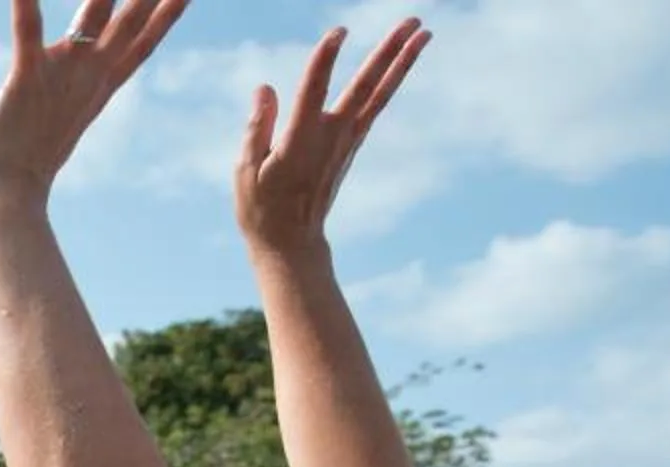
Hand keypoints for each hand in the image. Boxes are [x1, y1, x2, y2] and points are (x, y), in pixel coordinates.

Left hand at [0, 0, 192, 199]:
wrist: (9, 192)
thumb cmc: (30, 155)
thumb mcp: (66, 109)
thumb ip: (77, 85)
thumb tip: (83, 76)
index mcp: (100, 83)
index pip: (145, 41)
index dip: (168, 14)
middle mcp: (89, 74)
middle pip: (132, 21)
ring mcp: (62, 73)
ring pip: (93, 17)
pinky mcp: (27, 76)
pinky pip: (28, 31)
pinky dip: (26, 6)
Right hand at [234, 19, 426, 257]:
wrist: (291, 242)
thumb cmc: (261, 207)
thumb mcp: (246, 170)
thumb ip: (257, 127)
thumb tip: (265, 89)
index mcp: (300, 140)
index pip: (314, 91)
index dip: (326, 59)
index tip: (338, 32)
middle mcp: (330, 136)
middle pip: (364, 86)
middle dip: (389, 51)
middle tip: (413, 19)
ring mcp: (346, 140)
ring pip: (379, 93)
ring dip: (402, 61)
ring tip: (423, 31)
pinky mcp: (351, 145)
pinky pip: (375, 106)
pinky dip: (390, 82)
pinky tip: (400, 63)